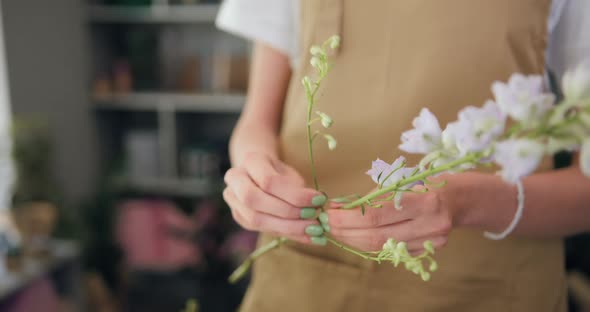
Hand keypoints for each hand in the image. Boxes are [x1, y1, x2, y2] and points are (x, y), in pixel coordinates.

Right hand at [223, 152, 327, 244]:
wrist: (260, 174)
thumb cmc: (280, 173)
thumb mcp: (291, 175)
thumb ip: (300, 190)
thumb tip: (318, 207)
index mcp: (251, 161)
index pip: (269, 181)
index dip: (294, 195)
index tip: (319, 200)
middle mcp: (235, 179)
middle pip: (255, 200)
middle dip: (288, 212)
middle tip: (313, 218)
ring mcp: (233, 199)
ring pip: (255, 218)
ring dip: (287, 227)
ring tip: (312, 230)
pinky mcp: (239, 217)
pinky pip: (260, 229)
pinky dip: (286, 234)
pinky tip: (306, 236)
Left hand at [327, 185, 452, 252]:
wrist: (459, 199)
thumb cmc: (426, 183)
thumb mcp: (403, 180)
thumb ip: (374, 196)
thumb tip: (339, 206)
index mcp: (425, 201)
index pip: (377, 215)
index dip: (349, 217)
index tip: (330, 213)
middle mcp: (430, 224)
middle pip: (377, 235)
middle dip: (346, 231)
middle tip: (327, 224)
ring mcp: (431, 241)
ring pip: (382, 247)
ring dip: (354, 240)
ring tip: (337, 231)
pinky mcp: (427, 250)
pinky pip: (390, 251)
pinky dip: (368, 244)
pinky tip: (355, 237)